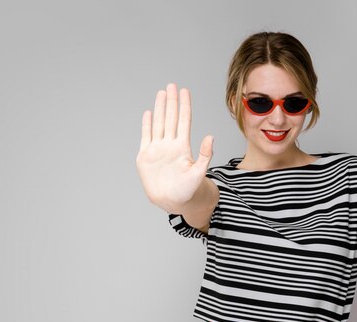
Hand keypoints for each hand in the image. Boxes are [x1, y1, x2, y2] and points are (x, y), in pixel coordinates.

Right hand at [136, 83, 213, 212]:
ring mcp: (158, 149)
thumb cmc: (188, 190)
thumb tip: (211, 137)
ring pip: (159, 124)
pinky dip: (147, 125)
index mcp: (183, 147)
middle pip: (171, 118)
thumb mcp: (199, 173)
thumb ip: (205, 155)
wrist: (173, 202)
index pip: (184, 121)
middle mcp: (170, 145)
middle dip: (171, 102)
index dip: (184, 106)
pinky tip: (149, 113)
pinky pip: (146, 137)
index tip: (185, 91)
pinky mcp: (146, 157)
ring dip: (160, 109)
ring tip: (161, 93)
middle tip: (172, 85)